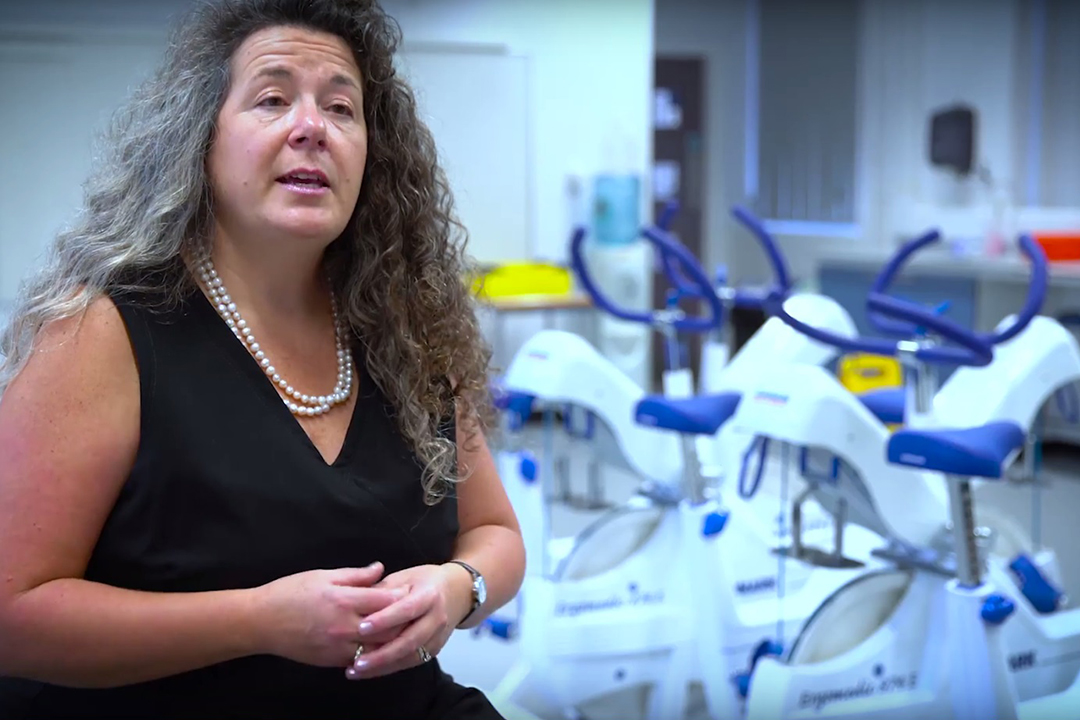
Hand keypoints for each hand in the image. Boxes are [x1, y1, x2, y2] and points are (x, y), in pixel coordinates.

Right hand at [253, 563, 406, 667]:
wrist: (261, 622)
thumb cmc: (290, 592)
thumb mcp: (323, 576)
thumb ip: (355, 575)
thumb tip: (380, 569)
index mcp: (344, 600)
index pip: (386, 600)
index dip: (402, 595)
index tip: (412, 590)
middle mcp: (345, 626)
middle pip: (388, 628)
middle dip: (404, 620)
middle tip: (414, 611)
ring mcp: (339, 647)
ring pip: (378, 648)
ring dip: (392, 639)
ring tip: (403, 629)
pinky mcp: (332, 661)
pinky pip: (362, 660)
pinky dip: (374, 653)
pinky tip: (381, 644)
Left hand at [345, 563, 472, 679]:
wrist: (457, 592)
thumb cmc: (423, 582)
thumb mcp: (404, 577)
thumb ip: (382, 591)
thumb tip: (356, 605)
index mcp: (429, 595)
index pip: (406, 609)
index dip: (384, 619)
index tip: (361, 627)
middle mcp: (437, 617)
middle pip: (409, 640)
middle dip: (382, 653)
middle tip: (356, 661)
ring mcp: (437, 636)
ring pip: (409, 656)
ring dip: (382, 666)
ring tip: (356, 670)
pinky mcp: (434, 650)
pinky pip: (410, 662)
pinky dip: (388, 668)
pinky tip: (368, 672)